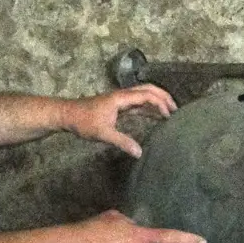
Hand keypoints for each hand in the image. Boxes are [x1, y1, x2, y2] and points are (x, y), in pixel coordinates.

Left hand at [63, 83, 177, 157]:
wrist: (68, 115)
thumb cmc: (83, 122)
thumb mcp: (102, 133)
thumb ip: (122, 142)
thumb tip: (139, 152)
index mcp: (121, 98)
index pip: (146, 95)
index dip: (160, 103)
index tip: (169, 115)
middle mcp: (123, 95)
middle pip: (148, 90)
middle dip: (163, 97)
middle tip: (176, 110)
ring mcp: (120, 99)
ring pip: (143, 95)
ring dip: (157, 100)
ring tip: (170, 112)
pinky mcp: (118, 105)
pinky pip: (138, 103)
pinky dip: (149, 107)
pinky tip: (155, 116)